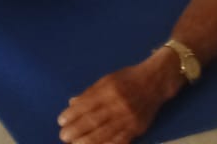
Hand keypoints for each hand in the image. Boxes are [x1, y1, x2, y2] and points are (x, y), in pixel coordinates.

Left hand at [58, 53, 178, 142]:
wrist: (155, 83)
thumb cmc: (127, 79)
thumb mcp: (105, 80)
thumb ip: (89, 93)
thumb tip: (72, 104)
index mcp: (108, 90)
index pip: (86, 105)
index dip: (72, 115)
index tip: (60, 121)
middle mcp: (118, 105)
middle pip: (94, 120)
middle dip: (77, 130)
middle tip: (63, 136)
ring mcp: (129, 118)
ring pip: (106, 133)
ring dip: (89, 140)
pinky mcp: (138, 128)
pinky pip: (121, 140)